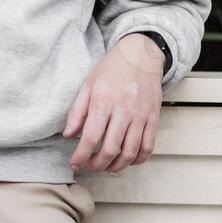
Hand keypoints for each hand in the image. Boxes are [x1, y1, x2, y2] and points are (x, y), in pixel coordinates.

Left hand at [62, 33, 164, 173]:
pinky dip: (138, 159)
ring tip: (107, 167)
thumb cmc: (111, 69)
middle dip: (97, 165)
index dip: (81, 156)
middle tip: (90, 167)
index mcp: (103, 101)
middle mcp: (123, 111)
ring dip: (117, 166)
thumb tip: (68, 135)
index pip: (91, 137)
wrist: (140, 55)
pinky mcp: (154, 119)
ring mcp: (141, 116)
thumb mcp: (87, 85)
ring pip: (130, 152)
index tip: (74, 164)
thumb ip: (77, 112)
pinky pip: (148, 147)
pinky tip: (128, 160)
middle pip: (111, 149)